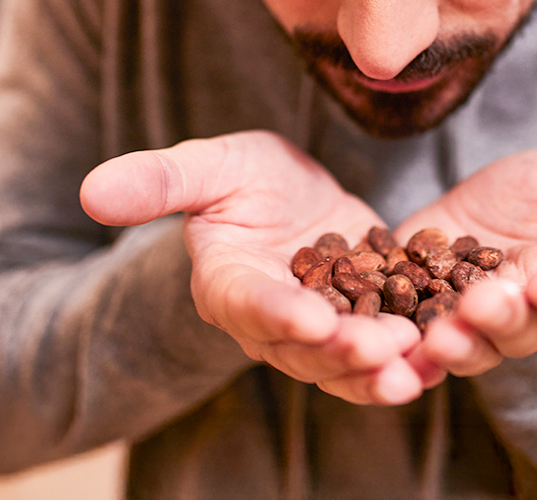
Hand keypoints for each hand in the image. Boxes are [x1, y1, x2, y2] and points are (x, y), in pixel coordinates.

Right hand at [80, 130, 424, 404]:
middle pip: (304, 346)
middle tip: (386, 349)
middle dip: (344, 351)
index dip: (278, 313)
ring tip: (417, 366)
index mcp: (227, 284)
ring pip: (345, 363)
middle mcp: (270, 323)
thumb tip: (89, 189)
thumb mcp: (209, 165)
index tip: (312, 318)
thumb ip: (158, 180)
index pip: (249, 304)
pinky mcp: (362, 330)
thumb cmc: (244, 179)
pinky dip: (414, 360)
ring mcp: (318, 335)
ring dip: (380, 370)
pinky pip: (385, 355)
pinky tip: (446, 358)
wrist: (295, 199)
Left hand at [394, 150, 536, 382]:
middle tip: (486, 306)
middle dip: (503, 319)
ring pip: (469, 346)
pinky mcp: (424, 323)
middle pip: (521, 328)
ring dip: (455, 344)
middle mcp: (527, 314)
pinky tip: (385, 350)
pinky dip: (403, 356)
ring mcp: (474, 325)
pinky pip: (415, 350)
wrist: (477, 210)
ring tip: (437, 337)